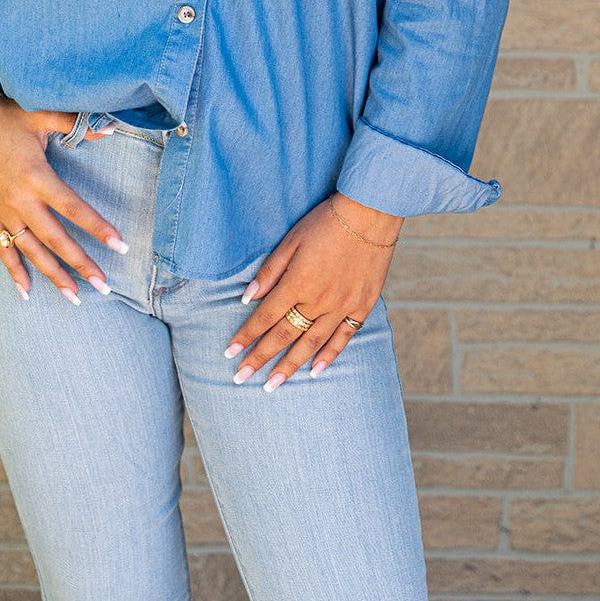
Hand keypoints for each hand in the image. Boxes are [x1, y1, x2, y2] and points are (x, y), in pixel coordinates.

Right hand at [0, 80, 127, 304]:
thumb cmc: (7, 114)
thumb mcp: (42, 114)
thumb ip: (77, 124)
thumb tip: (112, 128)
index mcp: (36, 176)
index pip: (74, 209)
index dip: (98, 228)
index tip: (121, 245)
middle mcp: (19, 199)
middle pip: (55, 239)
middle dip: (81, 263)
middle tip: (105, 285)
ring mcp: (2, 210)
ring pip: (31, 251)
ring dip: (53, 276)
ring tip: (75, 297)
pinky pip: (1, 249)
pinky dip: (13, 271)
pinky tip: (26, 292)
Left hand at [223, 193, 403, 391]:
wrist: (370, 215)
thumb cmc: (325, 223)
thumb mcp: (291, 240)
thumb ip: (270, 272)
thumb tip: (248, 298)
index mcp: (297, 282)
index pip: (265, 317)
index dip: (246, 336)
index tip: (230, 353)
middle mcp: (318, 300)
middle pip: (283, 335)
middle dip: (260, 358)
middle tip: (240, 378)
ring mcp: (342, 306)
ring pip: (311, 344)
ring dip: (289, 366)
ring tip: (271, 385)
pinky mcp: (362, 306)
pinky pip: (343, 338)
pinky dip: (328, 356)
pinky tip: (315, 371)